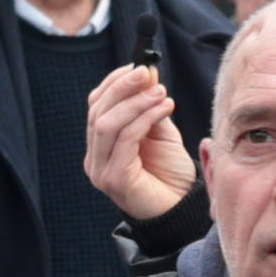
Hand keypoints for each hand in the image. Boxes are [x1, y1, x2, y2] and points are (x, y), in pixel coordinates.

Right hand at [84, 64, 192, 220]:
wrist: (181, 209)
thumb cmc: (170, 173)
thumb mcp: (159, 131)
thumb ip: (148, 106)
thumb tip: (147, 72)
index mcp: (100, 145)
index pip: (96, 106)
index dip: (114, 83)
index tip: (137, 66)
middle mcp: (94, 158)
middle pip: (98, 112)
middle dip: (122, 87)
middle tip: (147, 72)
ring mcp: (100, 170)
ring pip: (107, 124)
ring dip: (135, 102)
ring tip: (160, 92)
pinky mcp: (114, 179)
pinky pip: (126, 139)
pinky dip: (145, 118)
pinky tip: (164, 108)